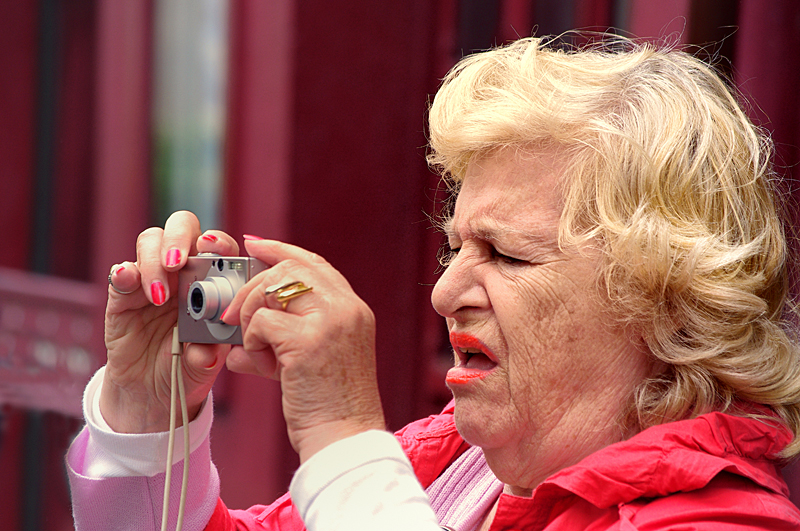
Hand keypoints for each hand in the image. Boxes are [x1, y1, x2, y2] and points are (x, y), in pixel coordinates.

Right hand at [100, 211, 238, 432]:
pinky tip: (127, 280)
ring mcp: (151, 279)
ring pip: (150, 242)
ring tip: (160, 296)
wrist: (154, 392)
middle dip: (179, 237)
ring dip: (153, 262)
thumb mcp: (205, 365)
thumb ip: (208, 354)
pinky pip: (120, 274)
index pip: (218, 247)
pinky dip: (123, 273)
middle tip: (177, 262)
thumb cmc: (189, 368)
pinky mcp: (123, 295)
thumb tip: (208, 352)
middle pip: (181, 227)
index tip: (213, 249)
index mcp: (213, 280)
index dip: (219, 241)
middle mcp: (183, 271)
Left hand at [223, 238, 385, 461]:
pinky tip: (261, 366)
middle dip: (253, 283)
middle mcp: (347, 308)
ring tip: (252, 347)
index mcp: (354, 310)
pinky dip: (252, 340)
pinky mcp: (309, 340)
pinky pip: (262, 321)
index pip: (315, 264)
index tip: (254, 245)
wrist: (344, 441)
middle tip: (233, 312)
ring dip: (250, 314)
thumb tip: (240, 337)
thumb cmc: (329, 407)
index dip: (282, 250)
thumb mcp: (314, 361)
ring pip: (273, 287)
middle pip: (290, 267)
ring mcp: (331, 321)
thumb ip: (284, 339)